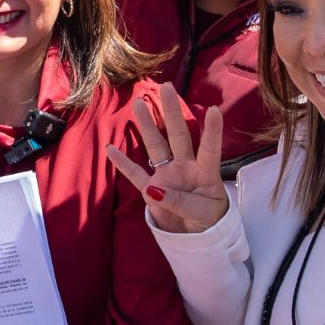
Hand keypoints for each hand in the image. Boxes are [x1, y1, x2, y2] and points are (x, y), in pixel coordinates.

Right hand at [106, 83, 228, 234]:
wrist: (196, 236)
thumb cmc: (208, 220)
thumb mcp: (201, 213)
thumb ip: (179, 202)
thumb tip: (153, 190)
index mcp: (205, 172)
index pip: (210, 148)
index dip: (212, 131)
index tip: (214, 110)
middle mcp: (185, 168)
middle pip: (179, 136)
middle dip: (172, 112)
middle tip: (166, 88)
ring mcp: (167, 176)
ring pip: (156, 147)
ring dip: (147, 126)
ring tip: (139, 104)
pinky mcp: (151, 190)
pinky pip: (135, 174)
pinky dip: (123, 164)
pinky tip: (111, 149)